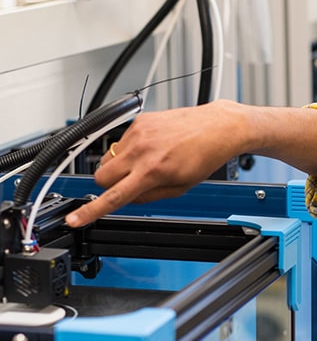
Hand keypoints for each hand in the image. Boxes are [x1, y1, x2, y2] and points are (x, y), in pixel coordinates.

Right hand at [65, 101, 249, 227]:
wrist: (216, 127)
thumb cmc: (204, 157)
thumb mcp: (181, 187)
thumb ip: (150, 196)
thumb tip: (127, 199)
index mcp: (152, 172)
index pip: (114, 196)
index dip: (91, 210)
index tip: (75, 219)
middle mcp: (141, 151)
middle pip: (101, 176)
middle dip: (108, 185)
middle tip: (128, 185)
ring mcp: (137, 134)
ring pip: (107, 159)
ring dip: (117, 167)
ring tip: (143, 165)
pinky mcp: (138, 122)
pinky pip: (119, 142)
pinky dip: (128, 150)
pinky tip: (150, 148)